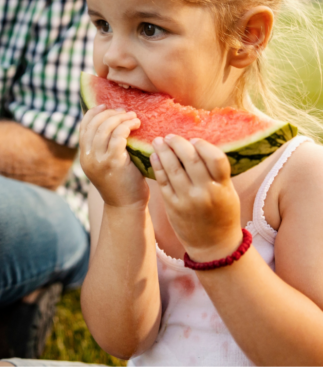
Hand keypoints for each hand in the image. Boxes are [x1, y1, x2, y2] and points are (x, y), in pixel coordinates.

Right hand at [79, 105, 146, 207]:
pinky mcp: (112, 162)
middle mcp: (87, 158)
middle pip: (94, 124)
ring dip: (120, 117)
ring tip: (133, 117)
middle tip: (125, 112)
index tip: (106, 106)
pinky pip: (117, 136)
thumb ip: (105, 146)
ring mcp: (98, 160)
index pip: (84, 126)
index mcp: (84, 156)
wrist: (126, 207)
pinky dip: (126, 126)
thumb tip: (113, 122)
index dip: (94, 112)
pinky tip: (136, 125)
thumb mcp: (107, 163)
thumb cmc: (123, 183)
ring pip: (105, 127)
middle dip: (110, 113)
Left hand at [150, 135, 242, 261]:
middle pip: (190, 159)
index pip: (215, 158)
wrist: (214, 245)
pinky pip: (163, 181)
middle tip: (170, 136)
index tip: (194, 139)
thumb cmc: (222, 214)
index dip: (203, 145)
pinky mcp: (172, 205)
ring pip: (173, 168)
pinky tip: (153, 156)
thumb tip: (198, 146)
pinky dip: (157, 166)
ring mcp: (187, 199)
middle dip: (178, 143)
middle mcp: (205, 192)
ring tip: (158, 141)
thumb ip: (216, 172)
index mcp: (222, 187)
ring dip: (163, 151)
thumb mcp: (228, 192)